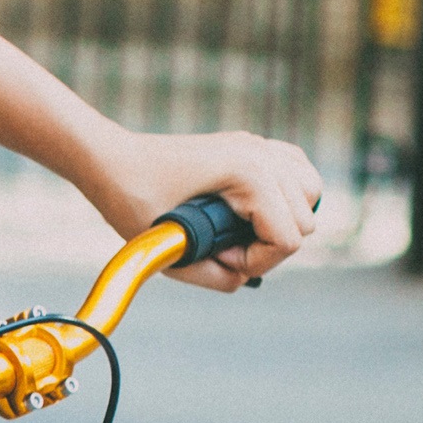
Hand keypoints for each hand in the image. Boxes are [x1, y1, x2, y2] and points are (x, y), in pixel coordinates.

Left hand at [82, 129, 328, 290]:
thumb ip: (216, 277)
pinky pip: (296, 171)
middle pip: (305, 219)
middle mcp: (260, 153)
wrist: (112, 161)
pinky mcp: (252, 145)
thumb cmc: (134, 200)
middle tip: (225, 247)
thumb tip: (243, 277)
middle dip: (270, 245)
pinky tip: (255, 210)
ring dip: (285, 220)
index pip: (288, 238)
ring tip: (242, 230)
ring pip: (310, 193)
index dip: (256, 262)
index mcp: (248, 173)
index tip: (220, 258)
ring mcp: (258, 145)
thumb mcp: (172, 252)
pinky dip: (286, 195)